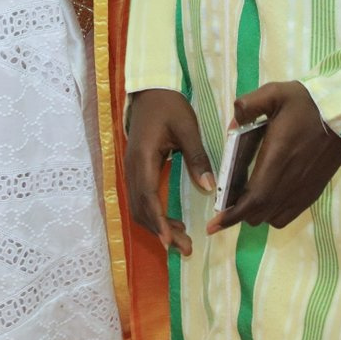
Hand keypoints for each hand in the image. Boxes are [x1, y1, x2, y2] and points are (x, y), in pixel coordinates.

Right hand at [125, 89, 214, 256]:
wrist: (149, 91)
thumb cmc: (169, 106)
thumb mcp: (187, 128)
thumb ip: (197, 158)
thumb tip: (208, 188)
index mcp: (144, 158)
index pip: (148, 197)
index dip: (158, 221)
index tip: (169, 241)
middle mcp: (133, 168)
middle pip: (141, 209)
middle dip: (161, 231)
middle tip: (186, 248)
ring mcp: (132, 170)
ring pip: (138, 207)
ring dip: (157, 226)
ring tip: (181, 240)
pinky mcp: (136, 170)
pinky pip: (140, 199)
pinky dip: (154, 216)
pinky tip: (172, 223)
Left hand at [209, 81, 340, 232]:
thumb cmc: (307, 104)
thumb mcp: (275, 92)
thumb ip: (249, 104)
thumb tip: (233, 122)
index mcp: (278, 157)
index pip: (253, 198)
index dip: (233, 214)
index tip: (214, 223)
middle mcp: (291, 180)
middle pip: (259, 213)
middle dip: (238, 213)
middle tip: (224, 204)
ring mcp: (304, 188)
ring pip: (273, 217)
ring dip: (256, 214)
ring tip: (245, 200)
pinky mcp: (314, 191)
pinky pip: (289, 215)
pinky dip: (273, 213)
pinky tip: (267, 198)